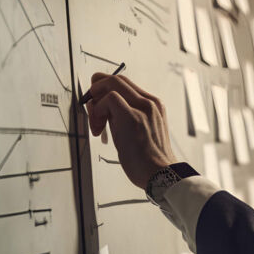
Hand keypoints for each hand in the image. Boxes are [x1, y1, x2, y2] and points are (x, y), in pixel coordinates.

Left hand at [85, 73, 177, 188]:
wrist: (162, 175)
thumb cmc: (150, 161)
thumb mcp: (140, 132)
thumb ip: (125, 118)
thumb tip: (104, 112)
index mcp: (153, 105)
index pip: (125, 84)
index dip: (105, 89)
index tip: (97, 104)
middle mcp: (150, 102)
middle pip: (117, 78)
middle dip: (96, 88)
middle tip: (91, 108)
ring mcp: (143, 107)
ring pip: (112, 83)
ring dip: (96, 99)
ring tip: (97, 123)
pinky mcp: (132, 117)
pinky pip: (110, 98)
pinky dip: (99, 109)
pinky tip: (100, 127)